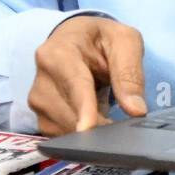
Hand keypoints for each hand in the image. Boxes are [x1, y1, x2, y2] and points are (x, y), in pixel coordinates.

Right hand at [28, 15, 146, 135]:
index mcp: (58, 52)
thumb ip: (130, 74)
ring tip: (108, 113)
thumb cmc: (101, 38)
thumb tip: (136, 110)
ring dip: (91, 131)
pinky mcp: (41, 118)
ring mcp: (38, 101)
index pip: (73, 84)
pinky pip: (63, 136)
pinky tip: (95, 121)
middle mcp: (41, 78)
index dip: (83, 108)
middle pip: (69, 113)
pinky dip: (82, 136)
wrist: (76, 39)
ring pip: (66, 129)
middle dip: (98, 125)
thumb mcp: (125, 41)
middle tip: (124, 127)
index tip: (89, 128)